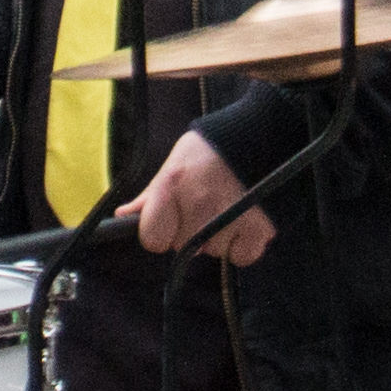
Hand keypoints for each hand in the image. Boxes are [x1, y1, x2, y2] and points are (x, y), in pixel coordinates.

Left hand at [128, 130, 273, 266]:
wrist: (268, 133)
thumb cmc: (214, 148)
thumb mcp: (177, 161)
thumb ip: (152, 193)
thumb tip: (123, 216)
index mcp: (172, 187)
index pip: (153, 238)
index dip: (160, 233)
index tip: (170, 222)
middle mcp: (200, 204)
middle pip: (184, 247)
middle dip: (191, 232)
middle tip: (207, 205)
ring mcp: (231, 218)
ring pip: (214, 251)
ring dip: (220, 237)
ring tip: (230, 207)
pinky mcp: (260, 228)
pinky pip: (242, 257)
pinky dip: (244, 245)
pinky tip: (246, 221)